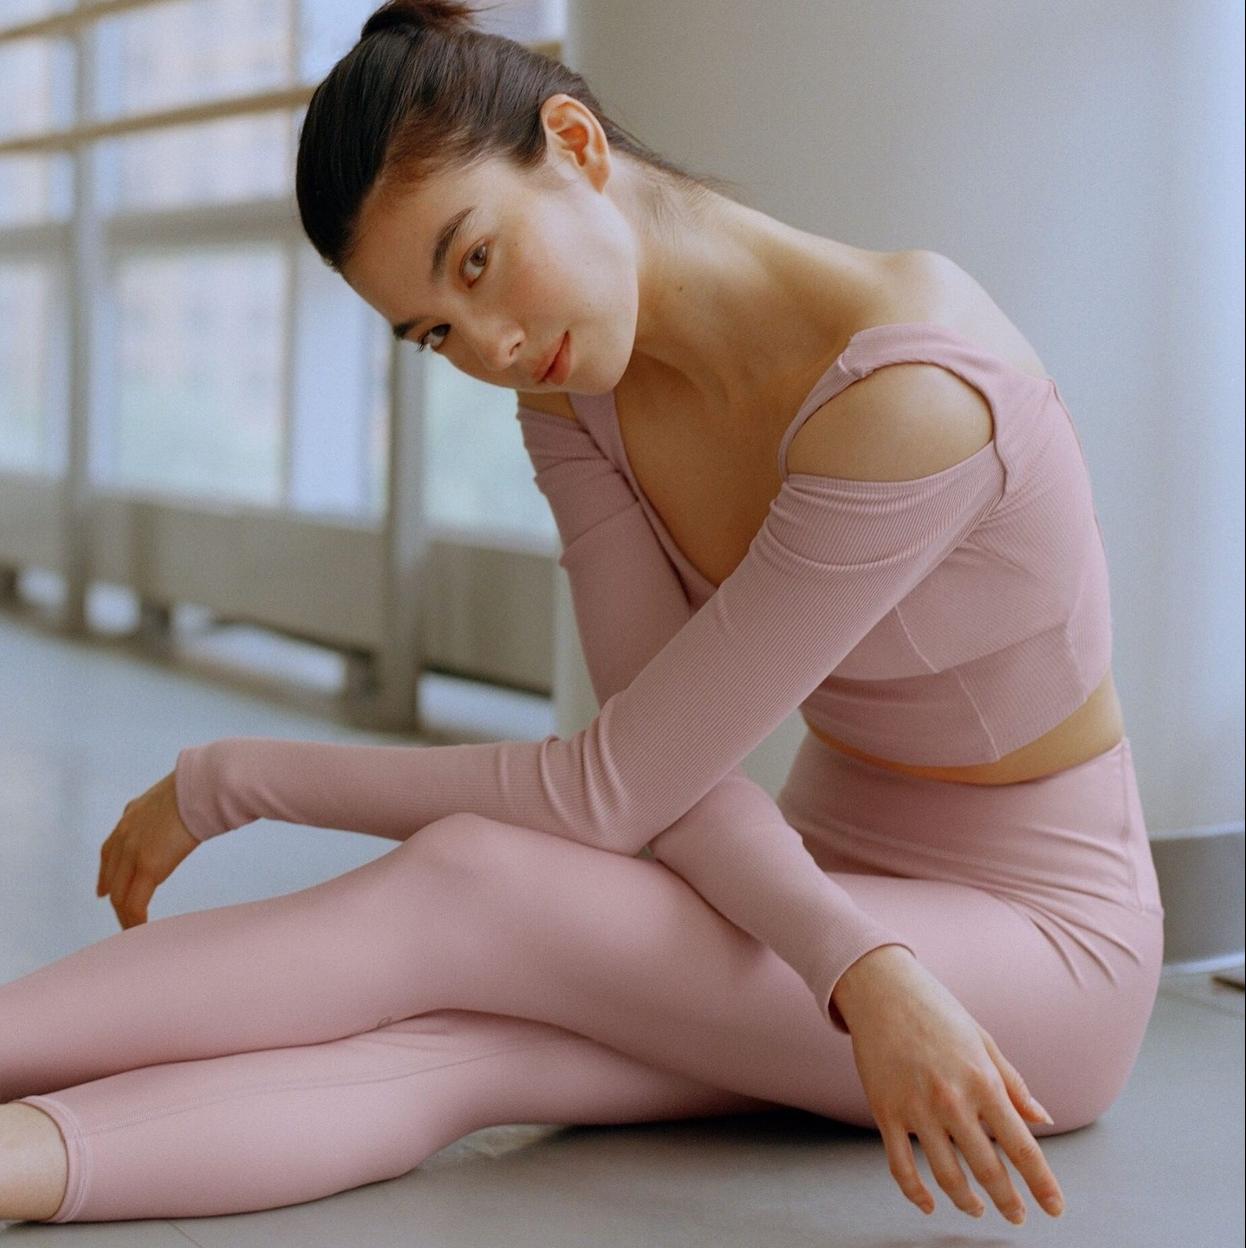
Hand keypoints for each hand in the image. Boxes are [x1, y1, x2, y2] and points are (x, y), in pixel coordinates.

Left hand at [97, 769, 199, 929]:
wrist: (202, 787)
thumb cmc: (200, 788)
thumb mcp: (173, 796)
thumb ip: (167, 811)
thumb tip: (184, 813)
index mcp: (132, 816)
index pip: (109, 851)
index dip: (106, 874)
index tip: (103, 891)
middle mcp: (125, 834)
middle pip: (112, 877)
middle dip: (115, 899)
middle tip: (121, 918)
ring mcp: (134, 851)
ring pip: (120, 894)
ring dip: (125, 915)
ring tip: (132, 930)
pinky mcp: (148, 866)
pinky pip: (135, 902)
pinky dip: (135, 920)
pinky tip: (140, 929)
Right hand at [835, 945, 1065, 1223]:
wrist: (882, 989)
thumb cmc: (936, 1010)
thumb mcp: (984, 1041)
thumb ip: (1013, 1084)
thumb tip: (1042, 1119)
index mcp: (983, 1081)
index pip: (1021, 1147)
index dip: (1042, 1184)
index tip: (1054, 1208)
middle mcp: (952, 1100)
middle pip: (987, 1170)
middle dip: (1008, 1202)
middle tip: (1016, 1216)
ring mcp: (916, 1108)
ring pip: (946, 1175)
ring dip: (966, 1201)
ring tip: (976, 1209)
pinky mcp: (885, 1111)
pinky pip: (901, 1166)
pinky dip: (915, 1194)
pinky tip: (929, 1203)